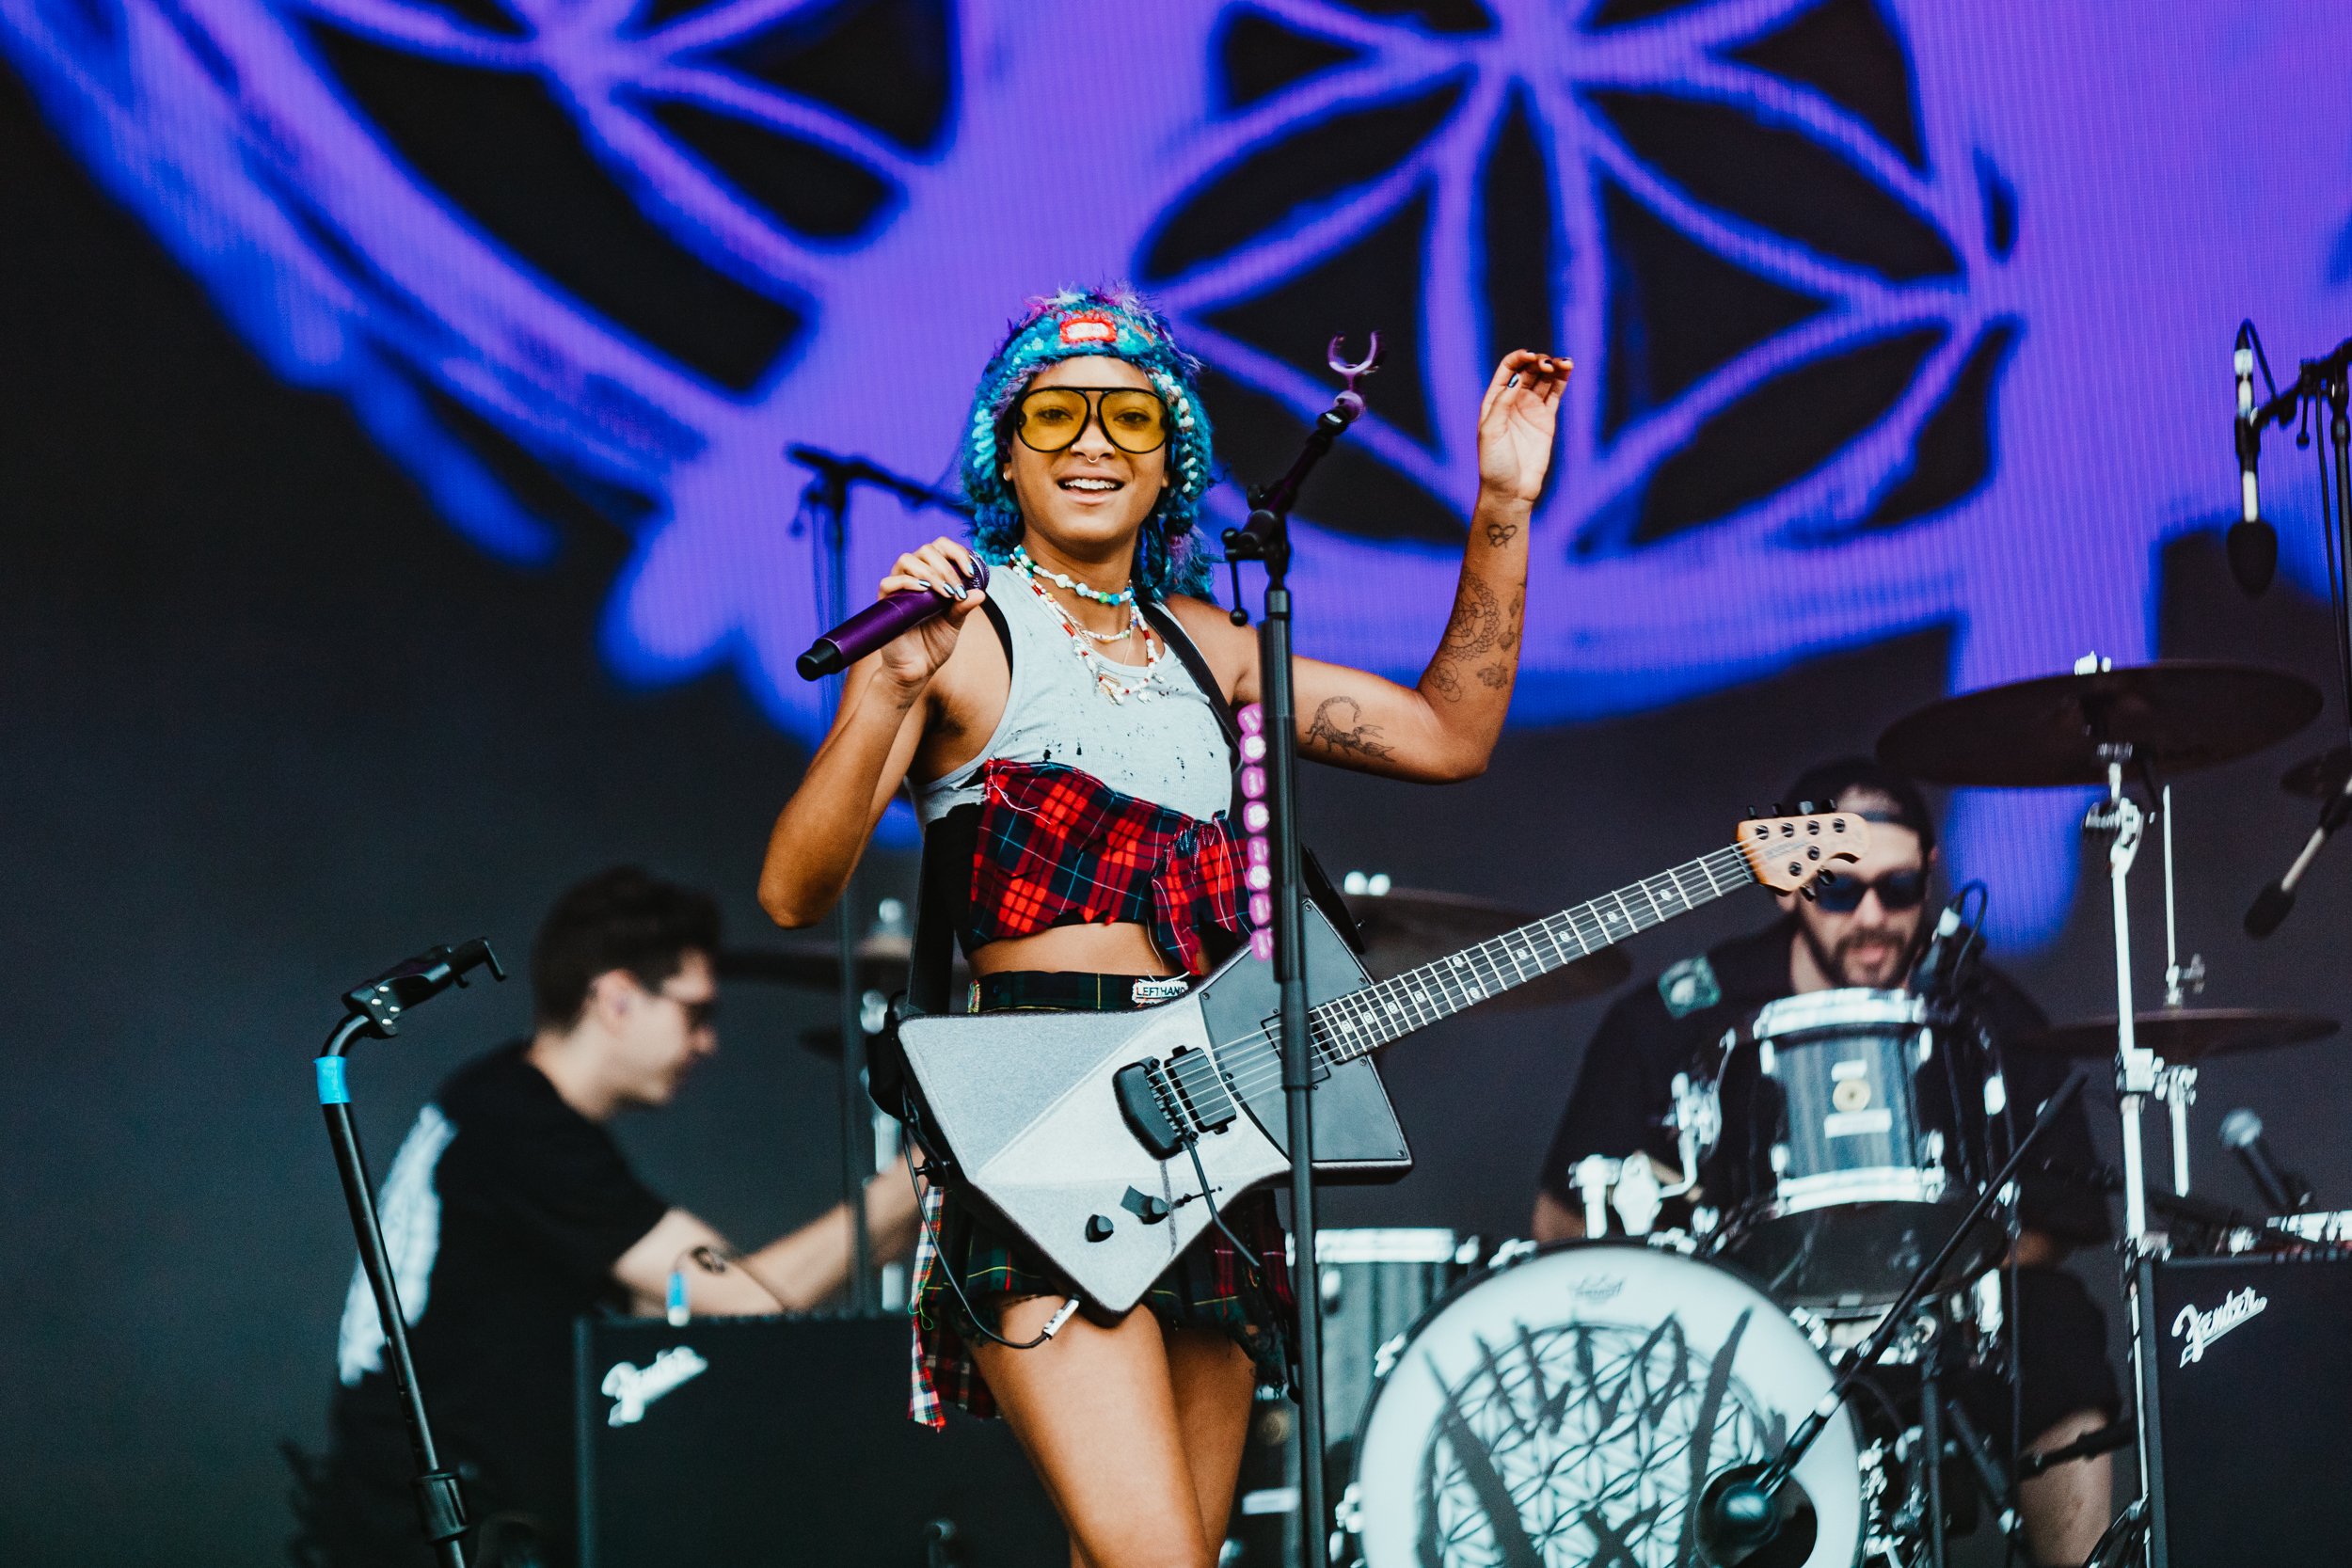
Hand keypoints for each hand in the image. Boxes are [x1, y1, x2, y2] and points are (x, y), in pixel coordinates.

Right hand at [873, 536, 983, 690]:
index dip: (957, 553)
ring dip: (930, 572)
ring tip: (944, 593)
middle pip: (925, 550)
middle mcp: (914, 577)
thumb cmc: (934, 644)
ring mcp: (898, 589)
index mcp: (932, 576)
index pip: (941, 548)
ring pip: (906, 560)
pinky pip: (889, 582)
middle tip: (956, 589)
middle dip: (946, 566)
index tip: (970, 571)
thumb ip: (964, 606)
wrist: (917, 669)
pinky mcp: (885, 603)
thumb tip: (981, 593)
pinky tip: (923, 591)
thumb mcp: (955, 623)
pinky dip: (907, 582)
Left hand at [1476, 350, 1568, 505]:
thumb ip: (1502, 403)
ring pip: (1544, 380)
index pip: (1507, 370)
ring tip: (1563, 363)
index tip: (1530, 356)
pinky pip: (1555, 394)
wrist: (1511, 490)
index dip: (1518, 358)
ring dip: (1553, 367)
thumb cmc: (1494, 464)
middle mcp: (1513, 401)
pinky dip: (1562, 380)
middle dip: (1539, 362)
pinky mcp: (1547, 420)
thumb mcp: (1491, 432)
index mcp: (1495, 401)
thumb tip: (1516, 378)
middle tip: (1548, 364)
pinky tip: (1567, 368)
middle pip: (1528, 371)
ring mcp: (1531, 409)